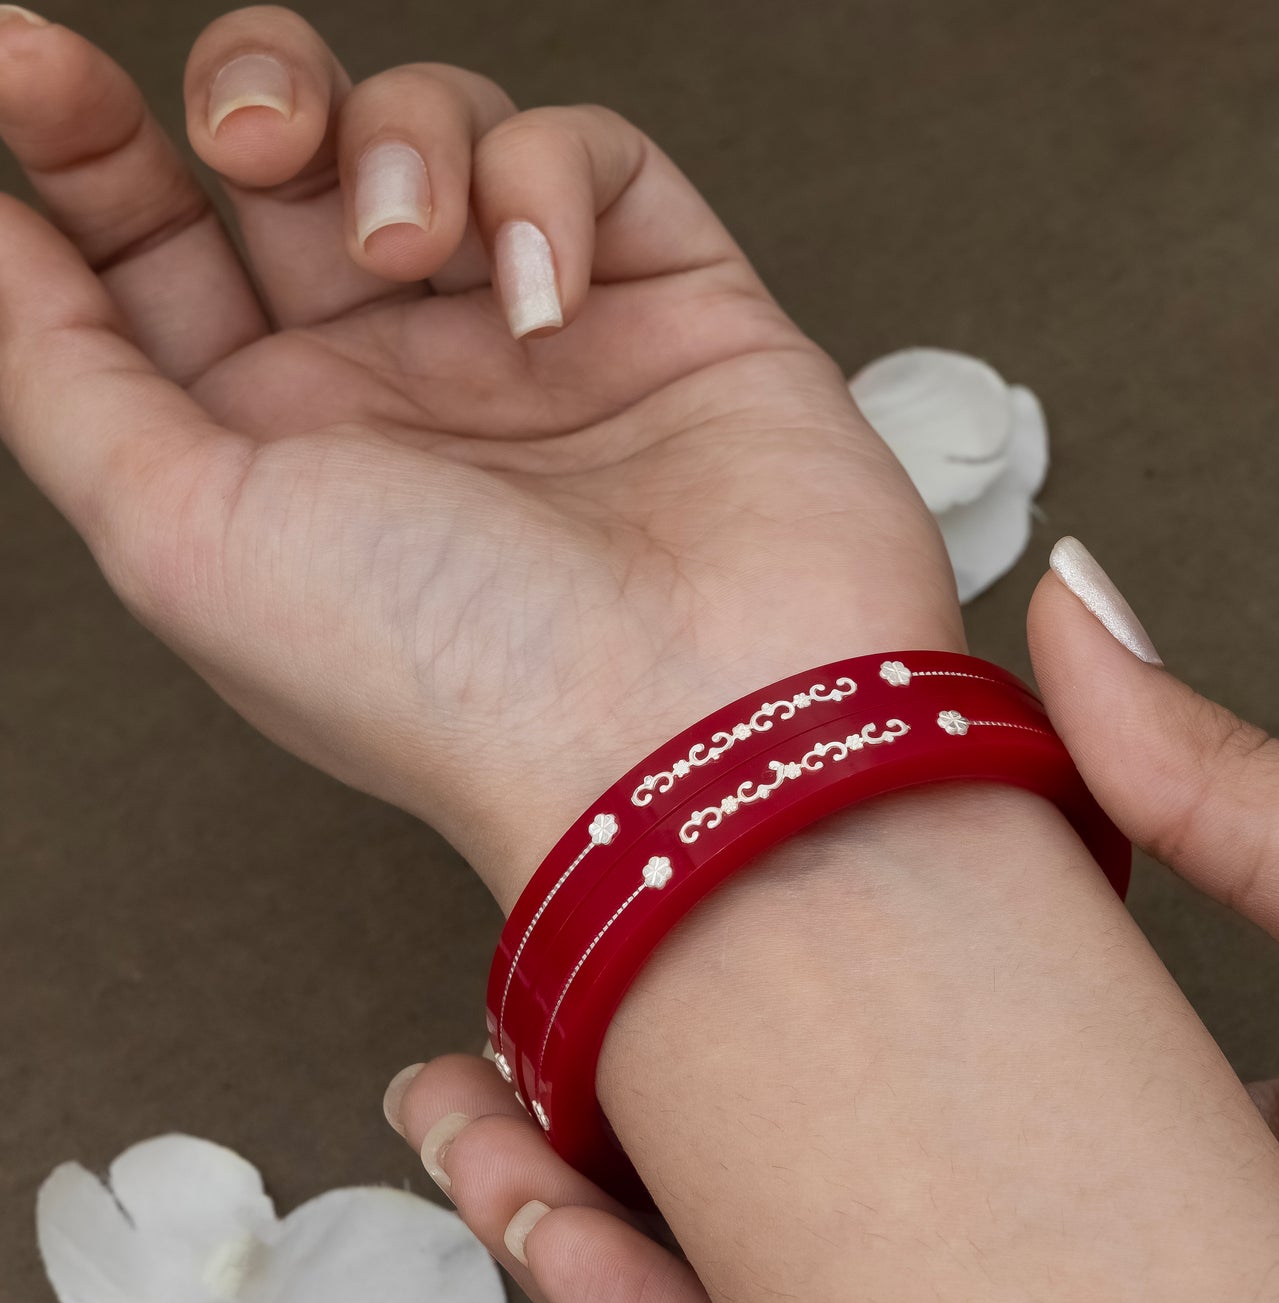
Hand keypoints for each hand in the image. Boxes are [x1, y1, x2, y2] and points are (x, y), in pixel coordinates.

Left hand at [0, 5, 960, 898]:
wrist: (684, 730)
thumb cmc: (449, 674)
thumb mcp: (177, 537)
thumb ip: (57, 371)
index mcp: (280, 452)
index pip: (158, 258)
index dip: (84, 147)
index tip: (25, 68)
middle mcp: (407, 390)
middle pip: (298, 160)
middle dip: (260, 95)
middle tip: (263, 139)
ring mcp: (541, 343)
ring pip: (446, 130)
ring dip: (407, 140)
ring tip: (420, 252)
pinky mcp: (678, 309)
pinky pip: (595, 158)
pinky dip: (553, 185)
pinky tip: (547, 297)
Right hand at [387, 552, 1278, 1302]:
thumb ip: (1240, 797)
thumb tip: (1074, 608)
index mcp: (1119, 1100)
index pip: (894, 1010)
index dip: (748, 937)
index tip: (656, 847)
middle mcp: (1025, 1224)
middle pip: (778, 1143)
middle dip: (610, 1071)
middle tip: (506, 984)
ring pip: (731, 1276)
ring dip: (566, 1190)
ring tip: (463, 1099)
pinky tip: (541, 1214)